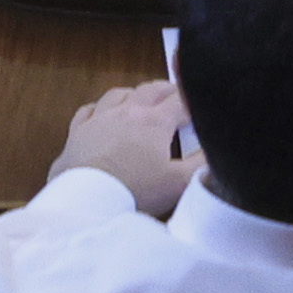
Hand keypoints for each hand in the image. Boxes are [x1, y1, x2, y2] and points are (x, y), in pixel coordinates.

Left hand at [48, 82, 198, 215]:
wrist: (88, 202)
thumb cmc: (135, 191)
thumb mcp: (179, 183)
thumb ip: (202, 165)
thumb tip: (215, 151)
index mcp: (154, 121)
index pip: (179, 100)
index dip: (192, 99)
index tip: (200, 104)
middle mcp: (127, 111)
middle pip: (150, 90)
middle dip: (166, 90)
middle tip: (176, 97)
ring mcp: (99, 119)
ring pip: (119, 94)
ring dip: (134, 94)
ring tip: (141, 100)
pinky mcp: (76, 133)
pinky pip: (88, 110)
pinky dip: (99, 108)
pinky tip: (101, 113)